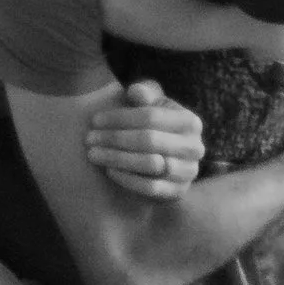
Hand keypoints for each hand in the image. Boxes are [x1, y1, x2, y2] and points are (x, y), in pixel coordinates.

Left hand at [85, 78, 204, 198]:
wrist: (165, 158)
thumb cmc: (153, 124)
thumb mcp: (151, 103)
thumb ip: (144, 92)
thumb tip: (135, 91)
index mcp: (190, 121)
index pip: (151, 116)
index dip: (120, 117)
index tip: (94, 120)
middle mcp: (194, 147)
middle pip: (149, 140)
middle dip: (115, 138)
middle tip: (89, 139)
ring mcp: (188, 172)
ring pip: (150, 164)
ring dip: (117, 159)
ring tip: (93, 154)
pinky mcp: (178, 193)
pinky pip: (151, 188)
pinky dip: (128, 179)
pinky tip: (108, 170)